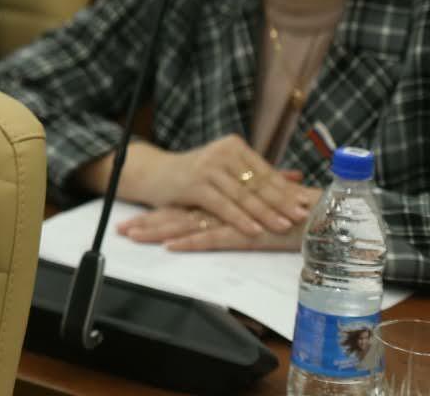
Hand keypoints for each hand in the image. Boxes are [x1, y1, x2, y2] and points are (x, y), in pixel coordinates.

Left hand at [120, 200, 314, 252]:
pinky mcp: (247, 233)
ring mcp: (234, 220)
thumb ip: (244, 214)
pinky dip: (191, 242)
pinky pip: (214, 238)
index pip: (184, 208)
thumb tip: (227, 220)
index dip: (158, 213)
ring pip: (188, 225)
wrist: (327, 214)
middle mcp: (224, 209)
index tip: (133, 219)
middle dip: (147, 222)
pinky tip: (171, 246)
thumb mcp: (261, 215)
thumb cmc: (298, 215)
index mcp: (225, 203)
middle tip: (121, 229)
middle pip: (178, 215)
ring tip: (133, 235)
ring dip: (159, 231)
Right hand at [128, 136, 315, 237]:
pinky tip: (254, 229)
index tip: (307, 203)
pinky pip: (222, 204)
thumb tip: (296, 178)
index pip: (266, 172)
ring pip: (243, 194)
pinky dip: (240, 218)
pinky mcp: (193, 184)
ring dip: (265, 212)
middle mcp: (221, 152)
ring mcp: (207, 167)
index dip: (287, 189)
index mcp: (233, 147)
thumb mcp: (227, 170)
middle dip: (282, 202)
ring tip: (284, 225)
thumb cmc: (195, 175)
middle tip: (303, 216)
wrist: (155, 174)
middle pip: (258, 182)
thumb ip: (259, 174)